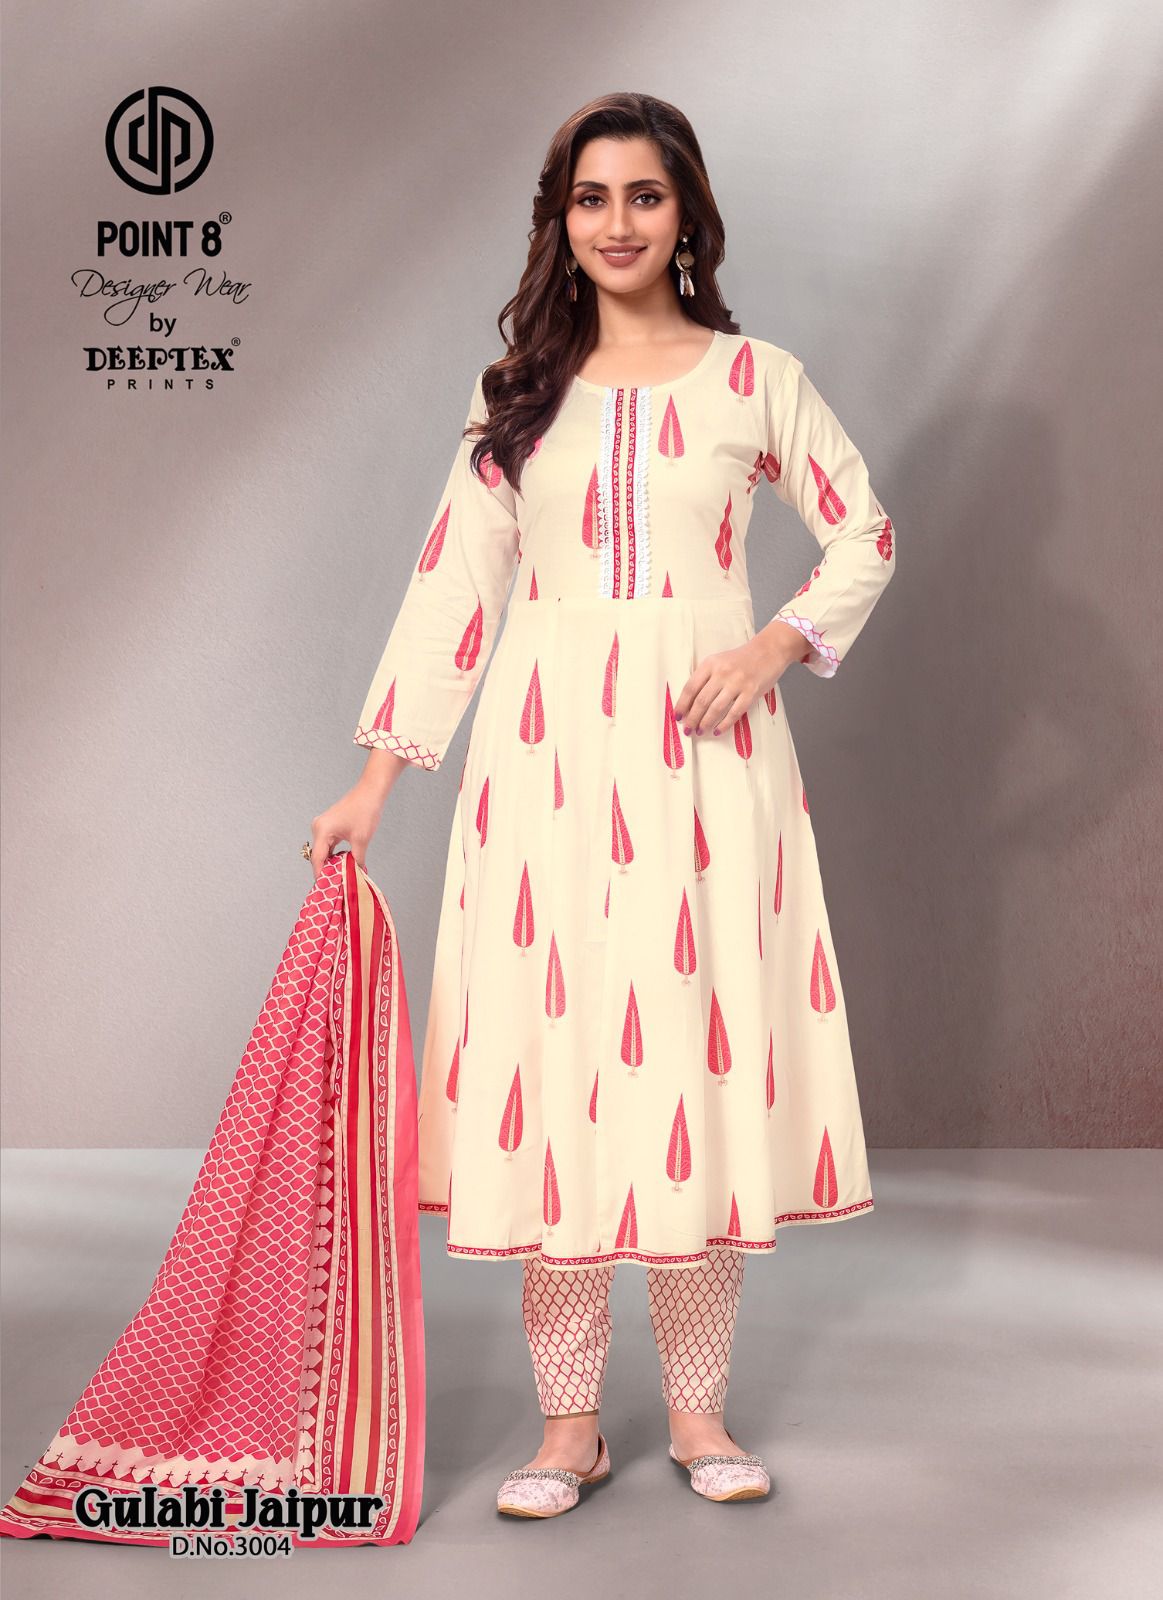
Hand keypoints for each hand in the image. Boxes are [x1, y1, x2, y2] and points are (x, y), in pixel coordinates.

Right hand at [308, 781, 386, 879]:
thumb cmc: (365, 811)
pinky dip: (334, 854)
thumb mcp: (361, 839)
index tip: (326, 889)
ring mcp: (322, 825)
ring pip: (324, 851)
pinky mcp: (329, 825)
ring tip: (342, 876)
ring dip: (332, 862)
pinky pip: (328, 844)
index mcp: (322, 831)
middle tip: (337, 885)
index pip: (318, 859)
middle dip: (328, 870)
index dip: (321, 875)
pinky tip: (343, 862)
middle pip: (319, 856)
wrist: (370, 791)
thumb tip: (356, 874)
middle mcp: (318, 828)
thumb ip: (356, 860)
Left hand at [673, 623, 802, 739]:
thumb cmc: (741, 658)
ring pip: (716, 708)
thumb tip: (690, 703)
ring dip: (705, 723)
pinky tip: (717, 730)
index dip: (682, 704)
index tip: (677, 716)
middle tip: (687, 729)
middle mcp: (722, 673)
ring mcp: (737, 683)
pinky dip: (724, 724)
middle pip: (701, 701)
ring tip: (700, 731)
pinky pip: (735, 712)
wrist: (769, 650)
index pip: (690, 687)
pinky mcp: (751, 692)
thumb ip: (706, 677)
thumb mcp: (719, 661)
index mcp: (710, 664)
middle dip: (692, 718)